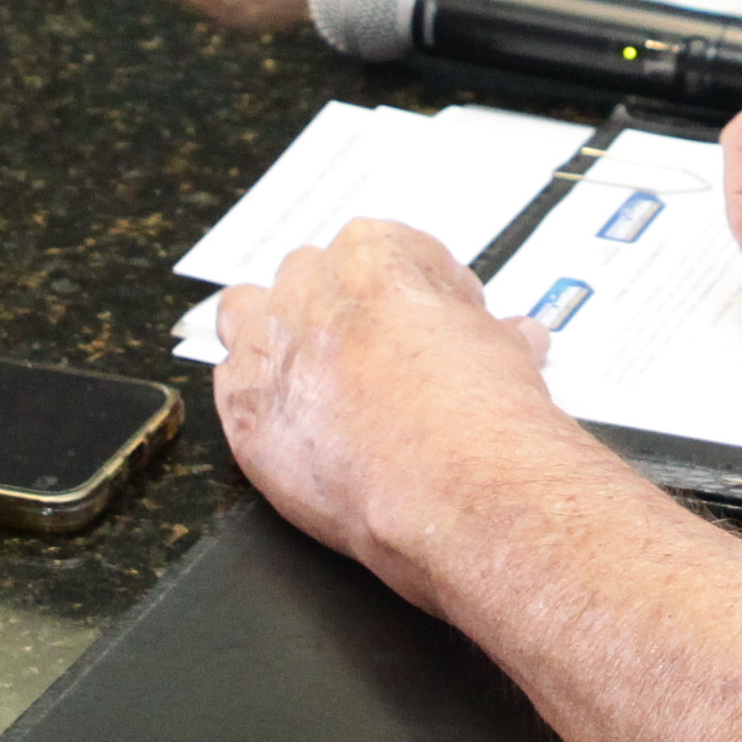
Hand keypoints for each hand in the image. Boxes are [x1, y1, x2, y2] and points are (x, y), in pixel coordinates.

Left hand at [213, 221, 562, 610]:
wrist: (460, 488)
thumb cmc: (484, 412)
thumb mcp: (505, 349)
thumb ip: (487, 333)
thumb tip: (508, 338)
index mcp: (374, 253)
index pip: (386, 253)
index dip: (413, 294)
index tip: (430, 327)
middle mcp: (311, 286)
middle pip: (310, 278)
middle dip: (340, 312)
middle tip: (378, 359)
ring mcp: (270, 347)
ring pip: (247, 313)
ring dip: (276, 336)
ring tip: (320, 381)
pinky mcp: (244, 412)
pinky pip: (233, 386)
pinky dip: (261, 400)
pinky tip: (301, 431)